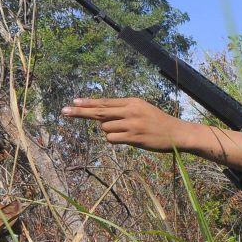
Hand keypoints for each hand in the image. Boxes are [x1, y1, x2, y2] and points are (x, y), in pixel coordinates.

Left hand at [62, 97, 189, 152]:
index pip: (105, 102)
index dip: (88, 102)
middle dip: (80, 112)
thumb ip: (123, 111)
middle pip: (99, 111)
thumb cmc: (158, 122)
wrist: (177, 133)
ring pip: (105, 128)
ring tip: (127, 133)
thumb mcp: (142, 110)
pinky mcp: (134, 137)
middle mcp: (130, 111)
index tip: (74, 102)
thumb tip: (101, 118)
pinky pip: (112, 139)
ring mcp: (132, 124)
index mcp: (132, 102)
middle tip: (64, 111)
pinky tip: (128, 139)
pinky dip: (115, 140)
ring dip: (110, 132)